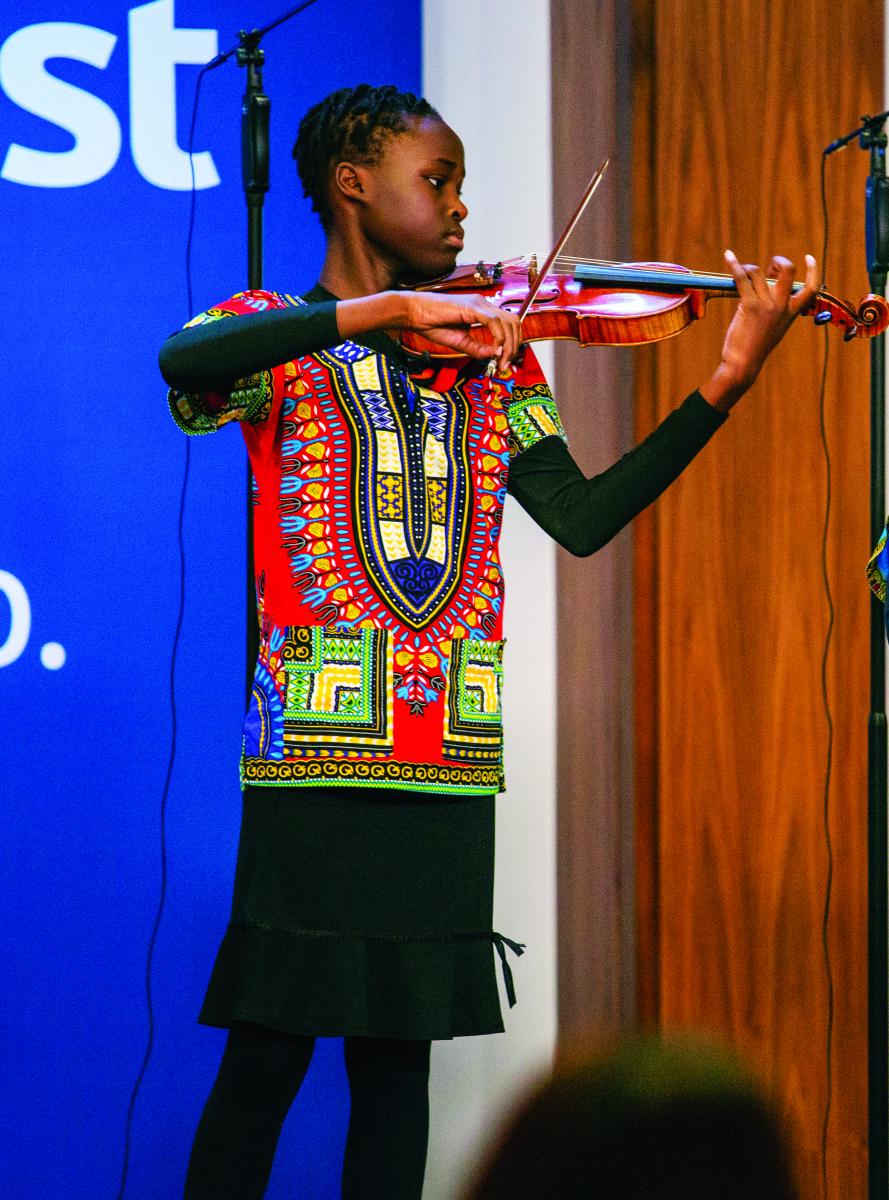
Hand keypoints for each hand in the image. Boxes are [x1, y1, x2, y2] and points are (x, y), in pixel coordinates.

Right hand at [394, 290, 521, 372]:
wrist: (413, 313)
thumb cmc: (432, 323)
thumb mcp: (459, 342)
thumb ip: (477, 348)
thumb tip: (494, 355)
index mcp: (482, 311)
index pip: (508, 325)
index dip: (511, 345)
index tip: (503, 363)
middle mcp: (484, 304)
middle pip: (513, 323)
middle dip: (514, 346)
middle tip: (505, 365)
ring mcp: (479, 303)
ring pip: (507, 322)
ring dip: (508, 344)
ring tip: (500, 361)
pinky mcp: (472, 306)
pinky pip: (494, 322)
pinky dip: (498, 337)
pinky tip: (493, 350)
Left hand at [700, 250, 817, 411]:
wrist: (743, 364)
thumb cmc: (755, 347)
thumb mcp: (774, 328)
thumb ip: (776, 309)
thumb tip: (765, 285)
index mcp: (792, 312)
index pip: (812, 288)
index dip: (813, 270)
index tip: (808, 257)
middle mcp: (782, 306)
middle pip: (788, 271)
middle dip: (778, 262)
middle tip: (767, 270)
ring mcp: (766, 305)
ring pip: (758, 272)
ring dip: (748, 269)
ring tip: (740, 276)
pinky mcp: (749, 306)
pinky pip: (742, 278)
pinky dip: (734, 265)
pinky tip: (728, 256)